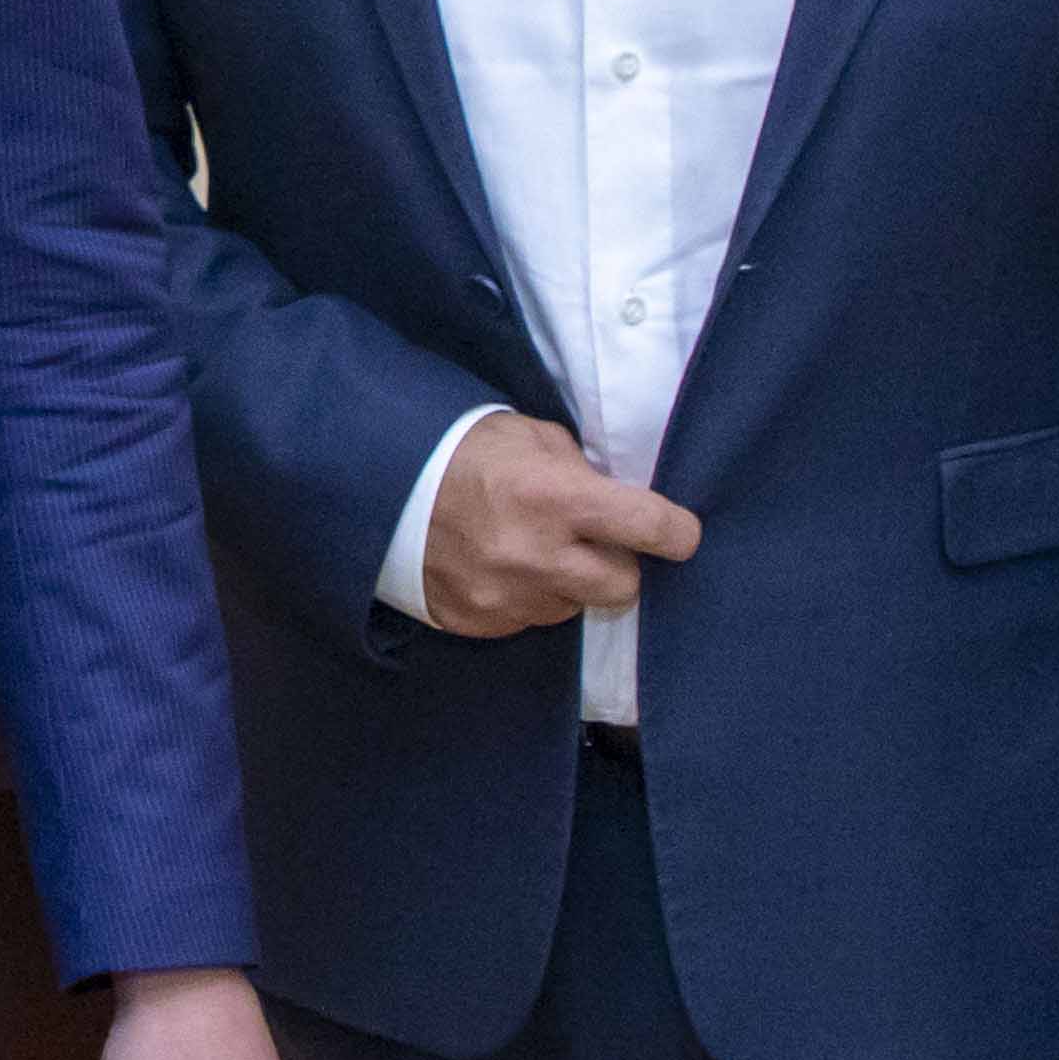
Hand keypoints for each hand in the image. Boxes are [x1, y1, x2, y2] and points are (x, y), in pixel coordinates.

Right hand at [411, 416, 702, 635]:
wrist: (377, 484)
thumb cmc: (462, 450)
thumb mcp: (530, 438)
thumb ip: (581, 471)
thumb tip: (618, 500)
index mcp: (554, 497)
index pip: (650, 528)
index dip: (677, 532)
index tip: (681, 534)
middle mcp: (535, 556)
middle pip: (623, 586)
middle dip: (618, 565)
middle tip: (595, 542)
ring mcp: (505, 597)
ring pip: (573, 606)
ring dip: (566, 583)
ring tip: (531, 549)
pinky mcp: (478, 621)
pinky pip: (526, 619)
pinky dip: (523, 597)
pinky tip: (498, 566)